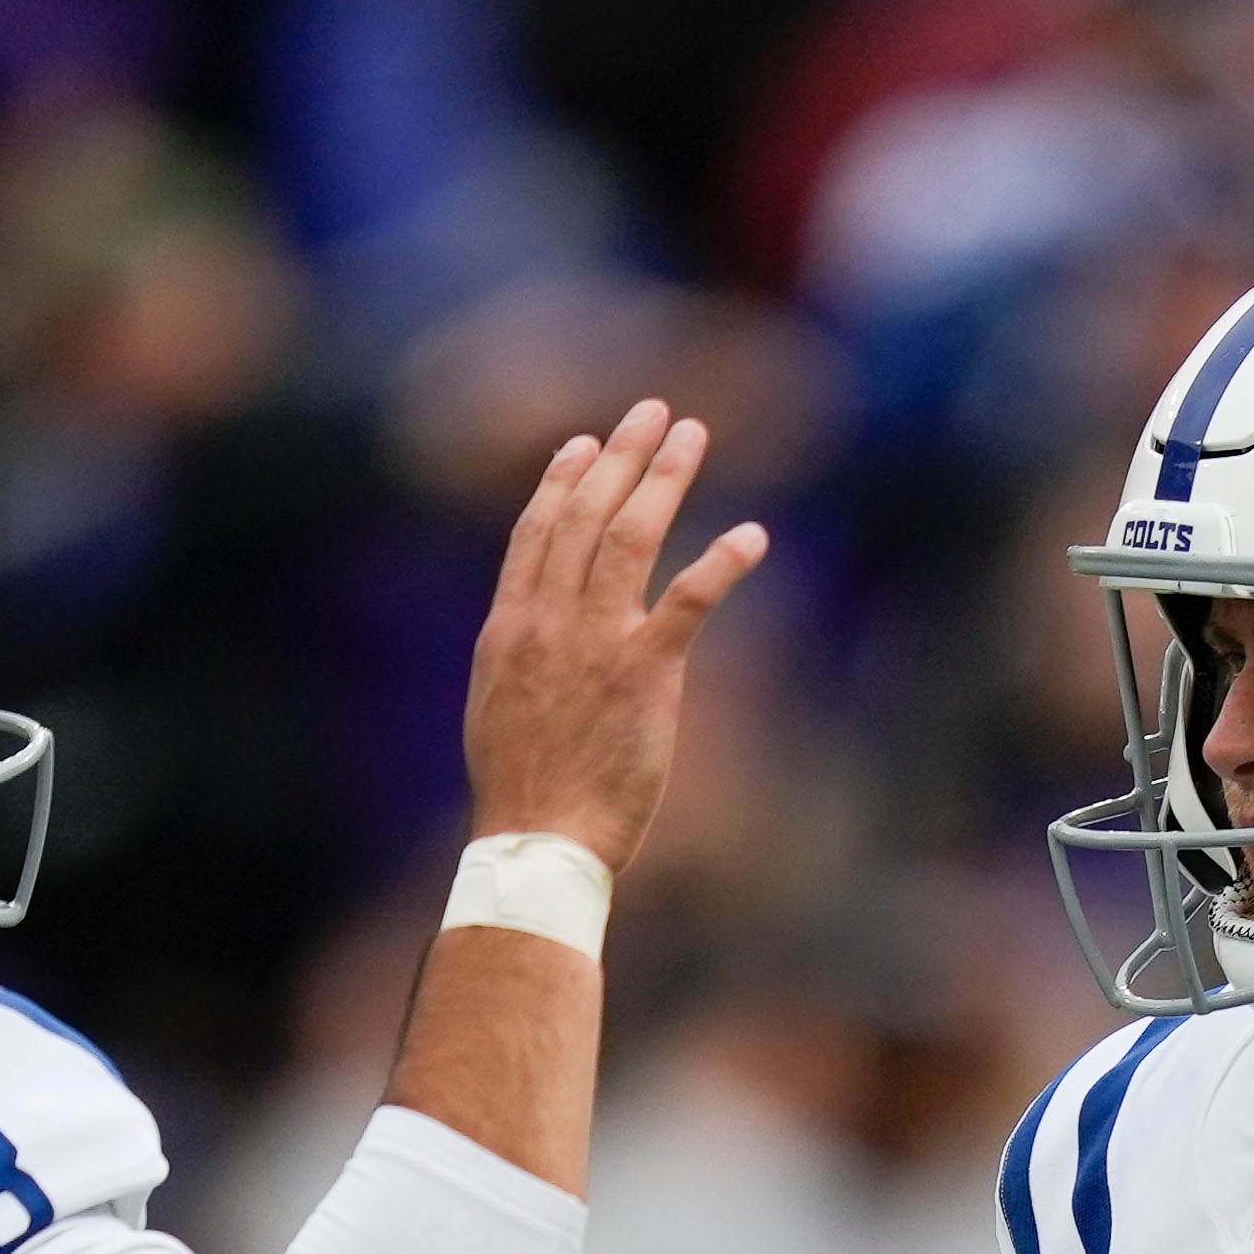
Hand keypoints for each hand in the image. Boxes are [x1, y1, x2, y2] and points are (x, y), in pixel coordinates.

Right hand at [460, 398, 769, 870]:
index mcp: (510, 627)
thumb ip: (521, 656)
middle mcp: (549, 621)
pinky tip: (753, 536)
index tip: (585, 443)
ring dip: (665, 479)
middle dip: (622, 457)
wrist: (537, 841)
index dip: (562, 481)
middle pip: (585, 515)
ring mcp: (596, 642)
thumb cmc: (523, 791)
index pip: (537, 532)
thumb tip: (533, 630)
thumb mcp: (500, 706)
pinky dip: (723, 562)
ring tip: (691, 436)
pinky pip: (689, 601)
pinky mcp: (644, 674)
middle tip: (653, 413)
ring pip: (630, 537)